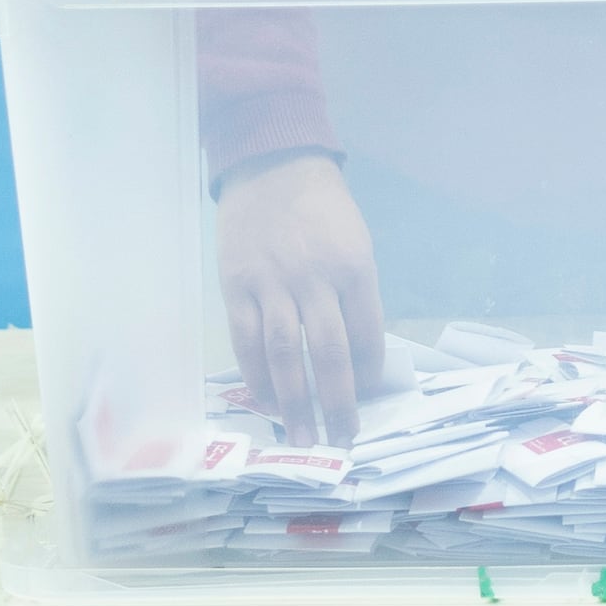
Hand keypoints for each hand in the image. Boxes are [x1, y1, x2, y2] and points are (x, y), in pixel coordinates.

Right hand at [215, 150, 384, 448]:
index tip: (367, 400)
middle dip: (337, 401)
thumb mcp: (356, 244)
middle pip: (330, 352)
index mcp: (353, 268)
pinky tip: (265, 398)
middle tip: (341, 439)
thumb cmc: (322, 210)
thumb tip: (355, 355)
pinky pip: (246, 338)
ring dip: (294, 399)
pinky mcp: (237, 285)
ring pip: (285, 352)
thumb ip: (355, 295)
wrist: (272, 165)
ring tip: (301, 434)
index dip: (368, 374)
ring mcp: (272, 282)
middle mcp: (314, 278)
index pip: (366, 335)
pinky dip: (256, 373)